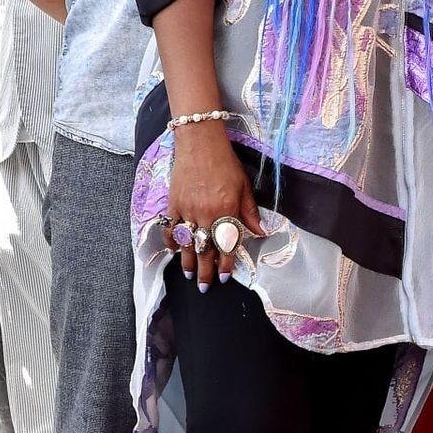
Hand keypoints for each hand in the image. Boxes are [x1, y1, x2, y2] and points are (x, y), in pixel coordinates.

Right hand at [164, 123, 265, 292]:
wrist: (200, 145)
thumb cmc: (226, 164)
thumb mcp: (244, 186)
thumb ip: (249, 211)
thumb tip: (261, 232)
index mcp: (226, 210)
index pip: (226, 243)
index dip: (225, 262)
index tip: (224, 276)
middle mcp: (206, 213)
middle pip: (205, 248)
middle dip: (205, 270)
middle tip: (205, 287)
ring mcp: (187, 210)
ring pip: (186, 243)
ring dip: (187, 261)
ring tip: (190, 275)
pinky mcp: (173, 204)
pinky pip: (171, 228)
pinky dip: (171, 242)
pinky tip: (174, 251)